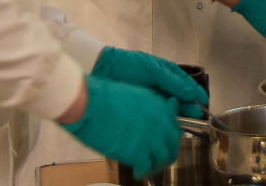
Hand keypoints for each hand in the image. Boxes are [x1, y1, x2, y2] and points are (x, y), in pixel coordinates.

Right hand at [62, 75, 179, 179]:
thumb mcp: (133, 94)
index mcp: (158, 105)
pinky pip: (147, 168)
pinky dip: (143, 172)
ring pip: (164, 157)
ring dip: (157, 164)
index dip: (169, 134)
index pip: (174, 124)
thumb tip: (147, 117)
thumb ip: (146, 106)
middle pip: (172, 142)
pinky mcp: (138, 153)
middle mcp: (159, 122)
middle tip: (160, 157)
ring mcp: (151, 138)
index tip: (165, 140)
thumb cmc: (104, 97)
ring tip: (149, 167)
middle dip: (167, 151)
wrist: (91, 104)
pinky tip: (137, 172)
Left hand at [93, 47, 208, 118]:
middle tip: (197, 118)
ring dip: (178, 116)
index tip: (206, 103)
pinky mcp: (142, 110)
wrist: (102, 71)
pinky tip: (168, 128)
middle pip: (180, 99)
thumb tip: (193, 94)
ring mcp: (152, 99)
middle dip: (189, 108)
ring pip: (170, 109)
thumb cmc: (130, 65)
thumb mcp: (154, 70)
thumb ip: (173, 82)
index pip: (186, 85)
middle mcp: (161, 87)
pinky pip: (157, 116)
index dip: (196, 94)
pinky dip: (164, 122)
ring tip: (185, 125)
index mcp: (166, 74)